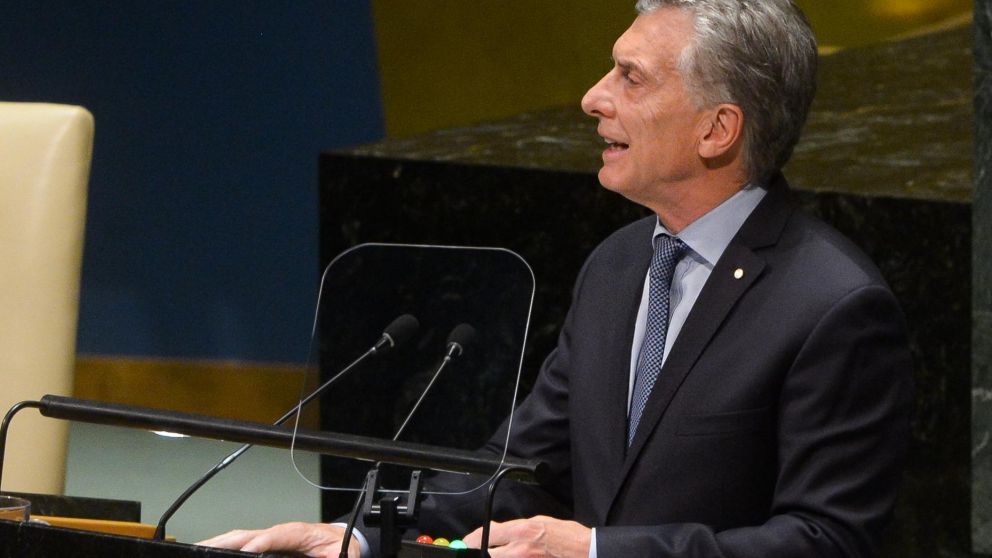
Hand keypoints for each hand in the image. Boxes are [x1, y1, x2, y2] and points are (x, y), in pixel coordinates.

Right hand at [197, 522, 359, 557]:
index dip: (260, 542)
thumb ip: (331, 557)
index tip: (248, 549)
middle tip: (205, 547)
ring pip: (242, 537)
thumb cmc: (340, 548)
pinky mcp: (270, 545)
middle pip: (250, 533)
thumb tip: (326, 557)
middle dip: (227, 540)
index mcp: (300, 532)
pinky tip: (214, 551)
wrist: (345, 541)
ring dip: (221, 542)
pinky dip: (228, 546)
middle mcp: (283, 533)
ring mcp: (273, 538)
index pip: (276, 536)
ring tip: (201, 548)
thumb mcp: (339, 555)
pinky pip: (245, 544)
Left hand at [462, 516, 590, 557]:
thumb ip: (516, 529)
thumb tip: (496, 532)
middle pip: (488, 554)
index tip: (467, 543)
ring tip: (495, 555)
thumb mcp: (540, 522)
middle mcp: (520, 550)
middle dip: (481, 553)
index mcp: (522, 531)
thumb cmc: (567, 537)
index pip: (487, 534)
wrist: (587, 552)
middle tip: (476, 553)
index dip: (472, 540)